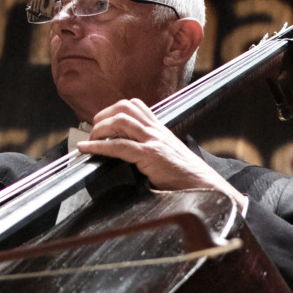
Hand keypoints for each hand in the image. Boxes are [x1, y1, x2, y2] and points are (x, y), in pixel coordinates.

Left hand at [78, 98, 249, 205]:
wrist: (205, 186)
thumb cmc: (187, 177)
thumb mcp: (169, 156)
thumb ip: (153, 150)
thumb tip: (132, 155)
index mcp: (160, 130)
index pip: (135, 105)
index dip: (113, 110)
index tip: (102, 123)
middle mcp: (156, 131)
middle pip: (124, 107)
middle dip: (103, 116)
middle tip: (93, 132)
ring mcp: (154, 141)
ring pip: (120, 121)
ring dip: (99, 129)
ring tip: (90, 141)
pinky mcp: (151, 156)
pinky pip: (120, 146)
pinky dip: (98, 146)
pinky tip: (87, 149)